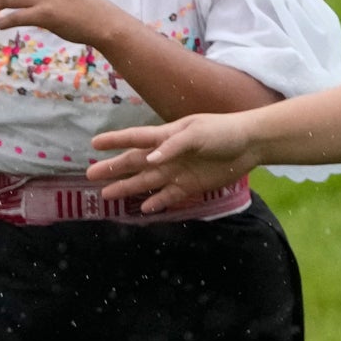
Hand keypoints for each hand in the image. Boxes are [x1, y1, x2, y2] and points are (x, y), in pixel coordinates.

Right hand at [90, 110, 265, 203]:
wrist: (249, 144)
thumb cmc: (222, 131)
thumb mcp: (197, 133)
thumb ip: (172, 146)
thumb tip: (149, 160)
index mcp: (166, 136)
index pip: (135, 138)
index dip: (115, 141)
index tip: (94, 144)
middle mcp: (166, 155)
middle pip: (134, 163)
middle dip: (113, 169)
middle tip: (90, 175)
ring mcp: (176, 171)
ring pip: (145, 181)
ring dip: (127, 188)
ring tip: (106, 195)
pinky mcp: (189, 186)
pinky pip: (167, 196)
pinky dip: (155, 202)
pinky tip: (142, 208)